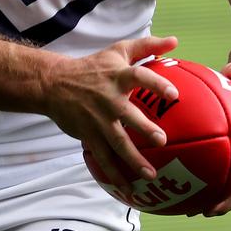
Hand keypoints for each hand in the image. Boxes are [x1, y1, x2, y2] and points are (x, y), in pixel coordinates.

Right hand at [43, 35, 178, 193]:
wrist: (54, 83)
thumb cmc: (93, 66)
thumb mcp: (118, 50)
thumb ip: (147, 46)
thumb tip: (176, 41)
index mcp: (118, 76)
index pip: (139, 77)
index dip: (156, 84)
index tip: (174, 94)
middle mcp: (108, 98)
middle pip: (128, 115)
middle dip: (144, 128)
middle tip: (162, 140)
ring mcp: (97, 119)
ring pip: (116, 142)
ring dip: (133, 159)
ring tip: (151, 174)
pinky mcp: (88, 135)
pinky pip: (103, 158)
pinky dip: (115, 174)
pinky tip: (129, 189)